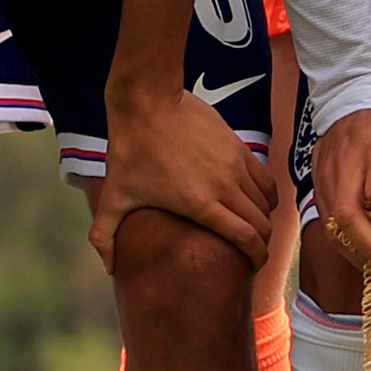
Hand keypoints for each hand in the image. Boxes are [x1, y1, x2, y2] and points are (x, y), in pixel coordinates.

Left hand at [90, 56, 279, 268]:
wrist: (148, 102)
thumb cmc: (131, 151)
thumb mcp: (114, 196)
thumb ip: (105, 235)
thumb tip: (109, 268)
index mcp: (201, 204)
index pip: (246, 238)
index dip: (257, 257)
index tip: (254, 266)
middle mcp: (225, 186)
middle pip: (261, 223)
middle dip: (262, 242)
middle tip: (252, 250)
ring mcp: (235, 164)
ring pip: (266, 201)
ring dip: (263, 217)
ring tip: (254, 226)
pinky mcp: (238, 145)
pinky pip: (264, 178)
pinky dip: (265, 194)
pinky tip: (255, 199)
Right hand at [308, 109, 370, 279]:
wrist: (355, 101)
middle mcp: (347, 166)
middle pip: (348, 215)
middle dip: (369, 247)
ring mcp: (327, 176)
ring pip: (332, 223)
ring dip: (353, 249)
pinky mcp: (318, 183)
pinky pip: (324, 218)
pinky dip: (341, 239)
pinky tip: (358, 247)